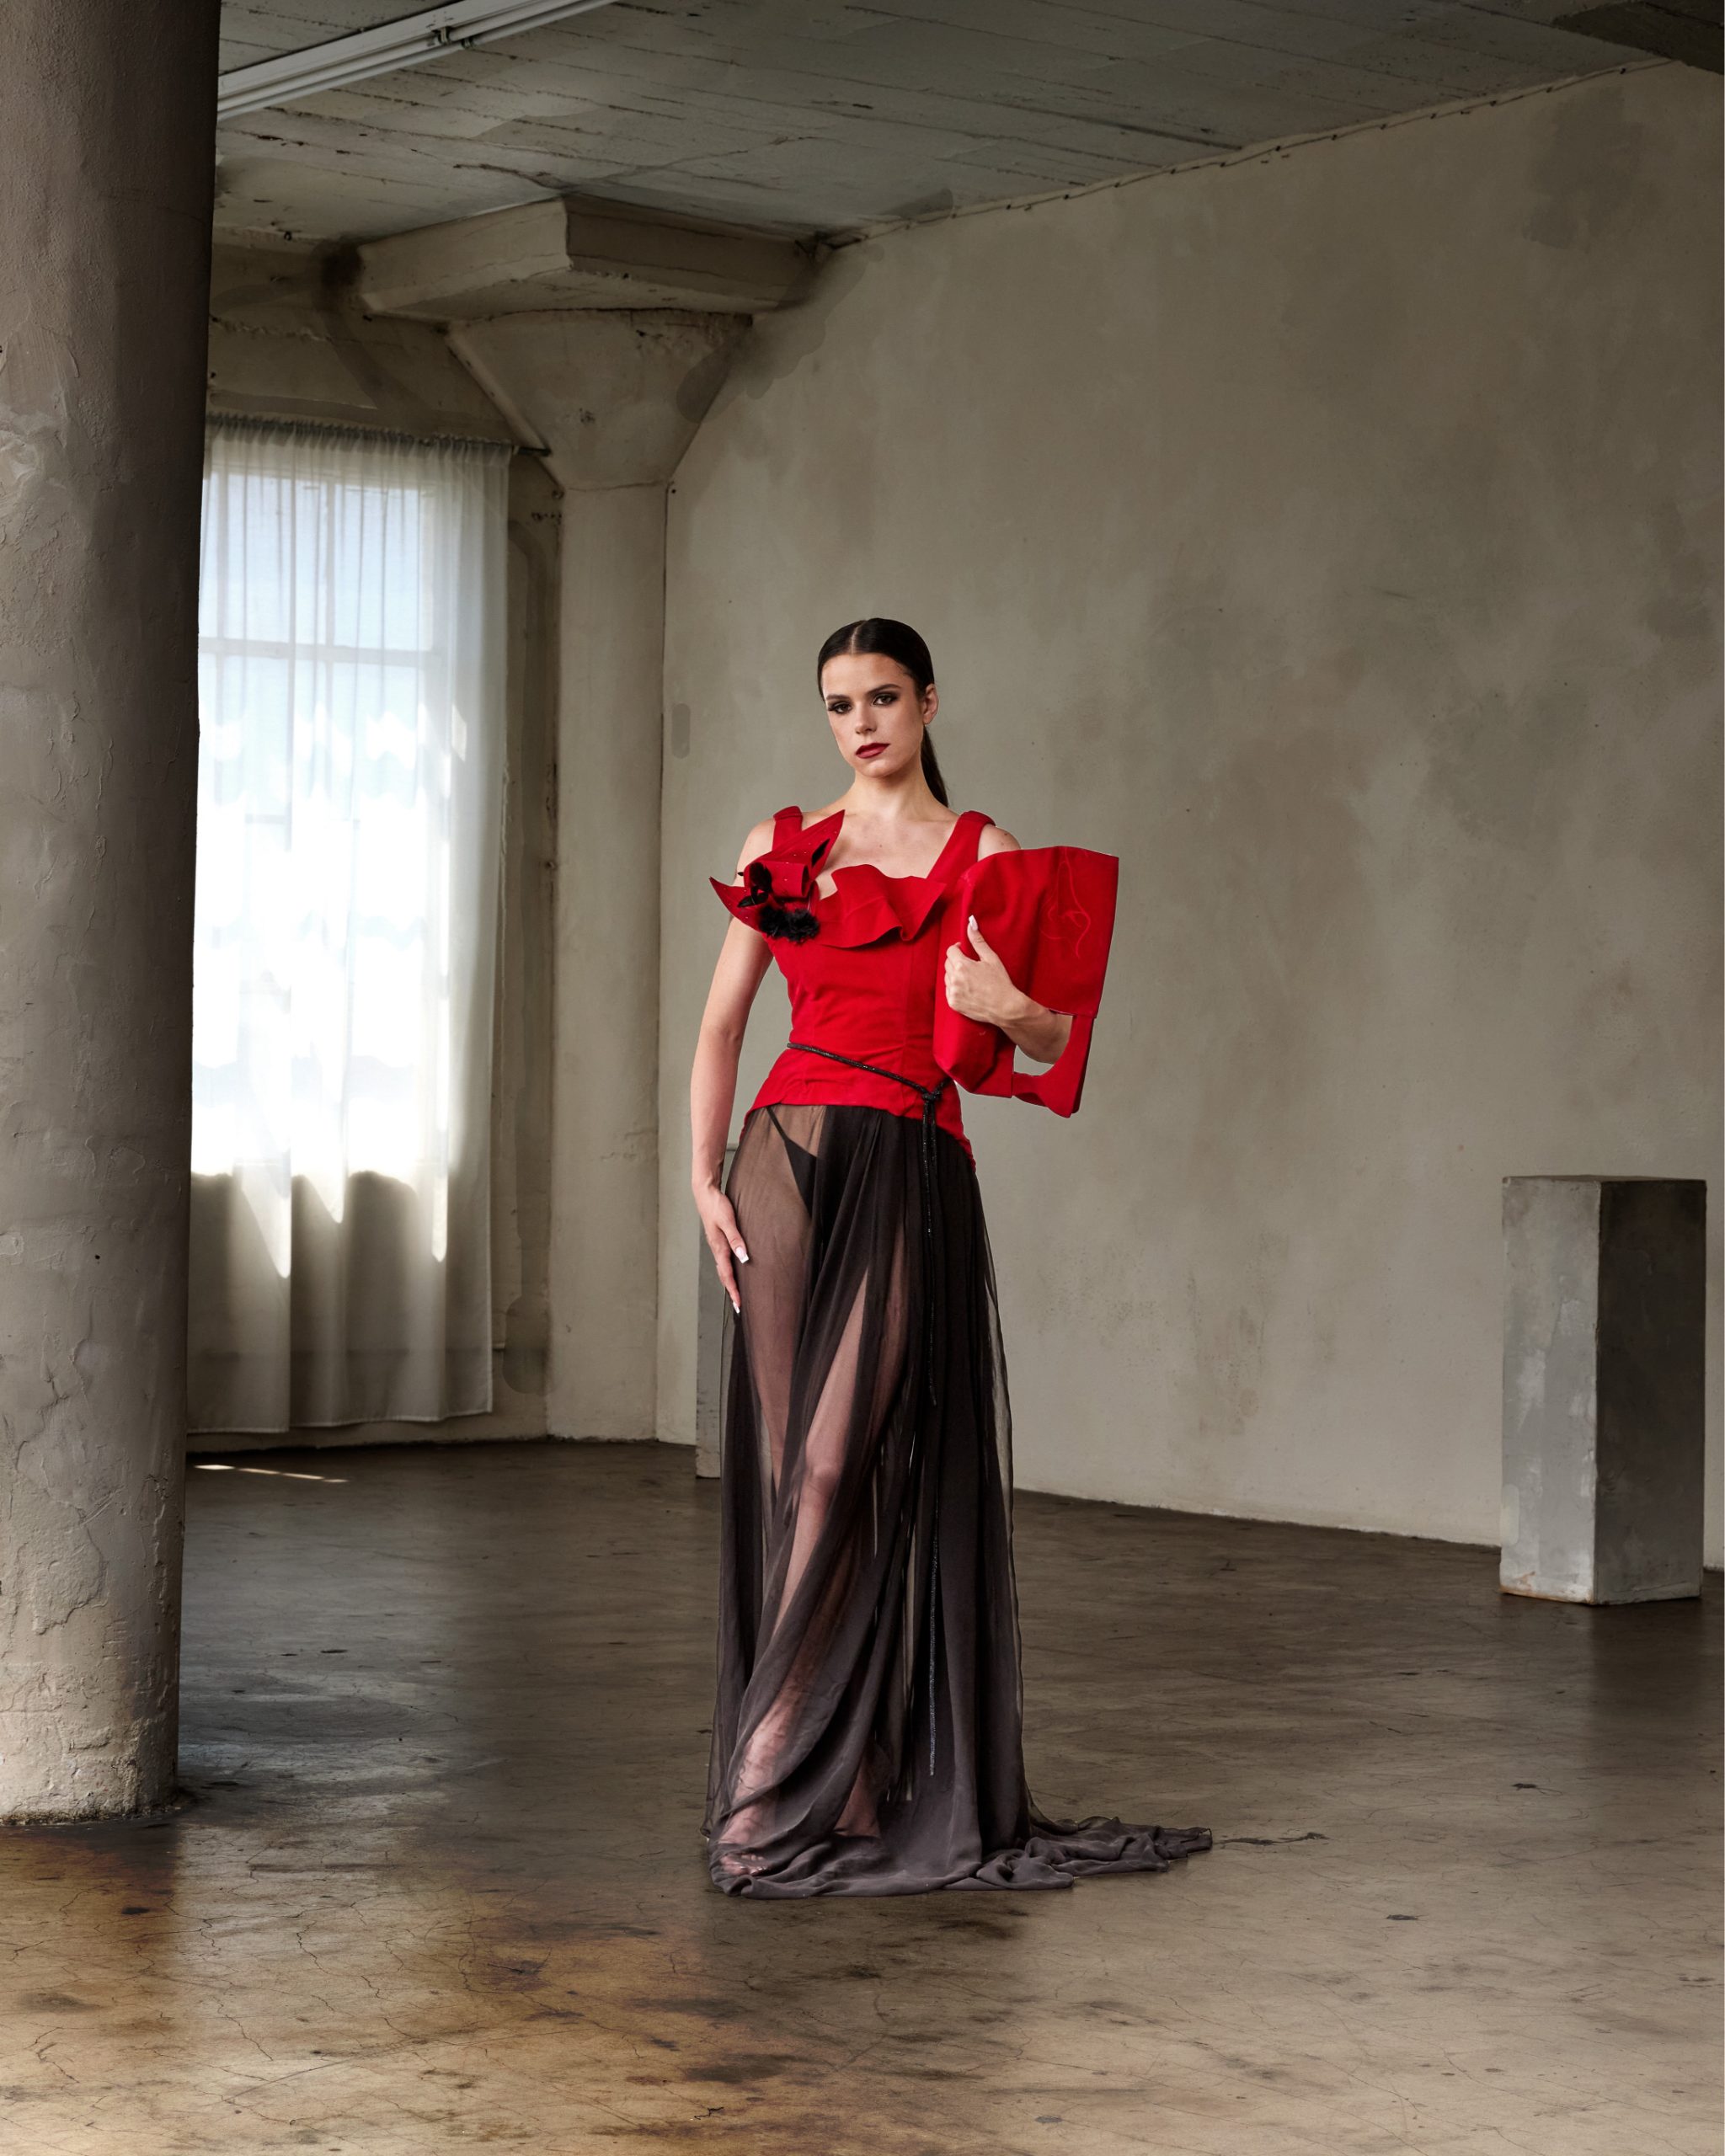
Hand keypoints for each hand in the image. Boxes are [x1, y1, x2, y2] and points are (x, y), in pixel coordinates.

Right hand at [694, 1182, 748, 1312]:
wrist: (705, 1194)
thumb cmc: (716, 1206)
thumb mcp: (728, 1221)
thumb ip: (736, 1239)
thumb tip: (744, 1257)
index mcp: (719, 1247)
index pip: (727, 1274)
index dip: (734, 1290)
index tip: (739, 1303)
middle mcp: (716, 1249)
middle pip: (724, 1275)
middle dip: (731, 1291)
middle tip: (739, 1306)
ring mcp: (716, 1245)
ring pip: (723, 1269)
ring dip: (729, 1282)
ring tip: (736, 1294)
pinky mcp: (718, 1240)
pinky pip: (723, 1260)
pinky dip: (728, 1271)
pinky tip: (733, 1271)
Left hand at [943, 915, 1030, 1028]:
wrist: (1005, 1007)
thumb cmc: (1000, 982)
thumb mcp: (991, 958)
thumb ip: (978, 941)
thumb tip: (970, 923)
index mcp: (962, 965)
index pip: (950, 951)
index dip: (957, 949)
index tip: (964, 951)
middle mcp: (954, 979)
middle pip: (947, 964)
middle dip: (956, 961)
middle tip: (969, 965)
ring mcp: (952, 992)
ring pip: (947, 978)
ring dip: (954, 975)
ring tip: (969, 978)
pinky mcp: (953, 1004)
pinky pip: (948, 991)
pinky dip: (955, 988)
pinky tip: (967, 989)